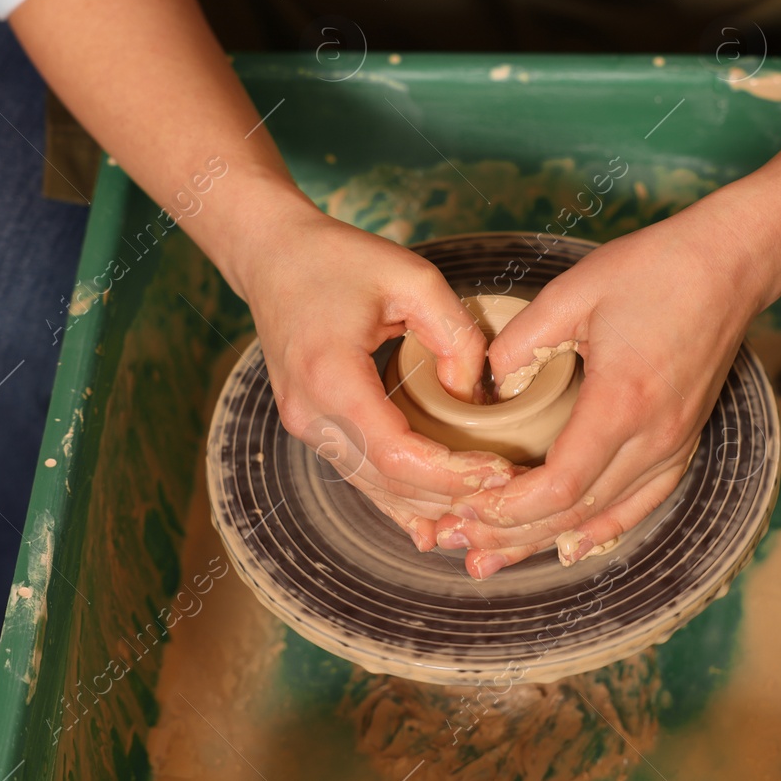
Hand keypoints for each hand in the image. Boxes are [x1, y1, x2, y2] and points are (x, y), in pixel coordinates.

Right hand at [235, 201, 514, 549]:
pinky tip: (432, 526)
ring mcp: (305, 423)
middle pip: (387, 480)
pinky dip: (398, 498)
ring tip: (484, 508)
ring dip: (428, 503)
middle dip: (450, 495)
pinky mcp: (311, 424)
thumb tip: (473, 397)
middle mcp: (310, 411)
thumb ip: (454, 334)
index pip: (397, 453)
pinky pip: (359, 472)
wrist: (272, 254)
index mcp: (330, 375)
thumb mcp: (412, 277)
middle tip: (508, 494)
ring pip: (373, 486)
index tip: (500, 470)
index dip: (451, 473)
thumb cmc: (338, 258)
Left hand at [433, 195, 776, 577]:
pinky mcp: (684, 439)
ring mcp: (675, 442)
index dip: (507, 508)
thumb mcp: (573, 291)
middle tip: (459, 548)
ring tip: (496, 558)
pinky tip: (573, 544)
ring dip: (547, 541)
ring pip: (607, 515)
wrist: (730, 263)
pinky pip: (642, 501)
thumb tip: (486, 388)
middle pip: (577, 513)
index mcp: (622, 402)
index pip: (560, 486)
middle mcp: (655, 436)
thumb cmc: (655, 269)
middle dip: (513, 537)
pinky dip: (602, 528)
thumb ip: (520, 342)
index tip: (465, 507)